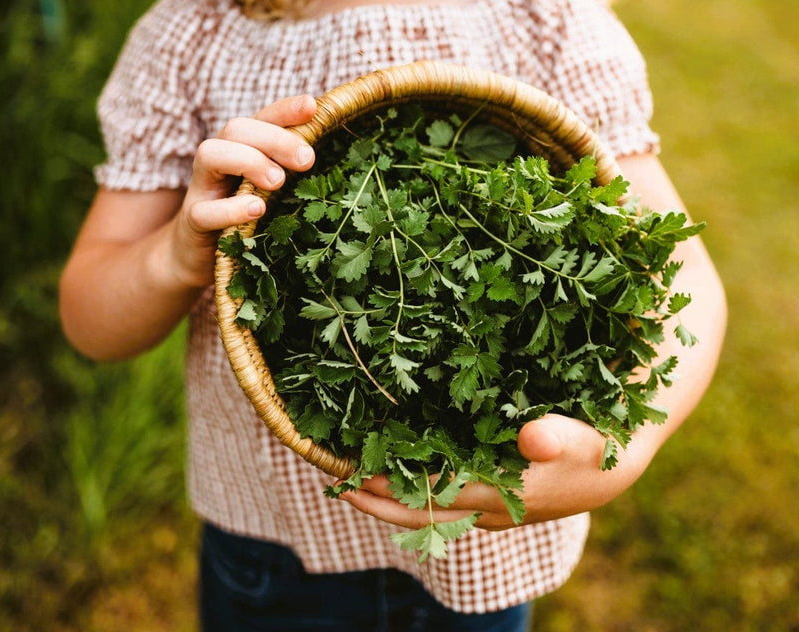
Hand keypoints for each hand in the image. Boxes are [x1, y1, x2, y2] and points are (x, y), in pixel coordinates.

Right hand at [171, 93, 317, 286]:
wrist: (196, 256)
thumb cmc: (245, 218)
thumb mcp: (272, 193)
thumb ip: (293, 174)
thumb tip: (338, 162)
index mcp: (242, 148)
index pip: (262, 117)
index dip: (286, 110)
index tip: (313, 107)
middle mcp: (219, 161)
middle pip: (236, 128)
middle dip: (274, 138)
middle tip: (307, 159)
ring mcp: (202, 189)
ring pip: (210, 154)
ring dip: (249, 161)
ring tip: (278, 181)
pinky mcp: (193, 222)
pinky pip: (204, 210)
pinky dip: (230, 208)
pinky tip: (256, 209)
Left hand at [338, 414, 651, 529]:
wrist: (615, 468)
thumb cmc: (597, 449)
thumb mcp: (586, 439)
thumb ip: (559, 438)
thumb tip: (529, 436)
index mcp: (501, 496)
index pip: (430, 498)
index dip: (389, 488)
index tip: (351, 474)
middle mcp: (487, 509)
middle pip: (418, 512)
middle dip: (374, 498)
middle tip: (333, 478)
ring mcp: (488, 507)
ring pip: (427, 507)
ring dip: (390, 493)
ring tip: (355, 472)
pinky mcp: (493, 496)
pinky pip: (443, 498)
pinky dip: (414, 486)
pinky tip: (400, 466)